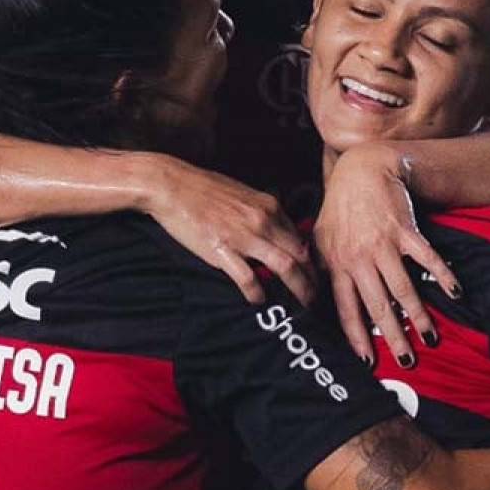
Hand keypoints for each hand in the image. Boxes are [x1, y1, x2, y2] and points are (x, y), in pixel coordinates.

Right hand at [140, 154, 315, 305]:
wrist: (172, 186)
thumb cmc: (204, 188)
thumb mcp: (243, 194)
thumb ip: (261, 212)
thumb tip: (275, 229)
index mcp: (269, 206)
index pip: (300, 237)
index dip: (310, 259)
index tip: (313, 273)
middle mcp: (262, 221)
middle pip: (300, 254)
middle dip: (312, 278)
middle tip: (316, 296)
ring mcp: (244, 237)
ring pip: (284, 267)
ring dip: (298, 288)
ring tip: (303, 304)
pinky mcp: (223, 251)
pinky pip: (248, 278)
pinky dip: (257, 293)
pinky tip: (259, 300)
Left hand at [313, 144, 460, 366]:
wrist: (362, 169)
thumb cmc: (340, 206)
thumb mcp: (320, 238)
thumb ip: (320, 269)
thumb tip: (314, 300)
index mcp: (337, 264)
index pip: (346, 309)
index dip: (357, 337)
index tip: (368, 361)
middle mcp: (359, 258)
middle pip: (378, 306)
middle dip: (393, 337)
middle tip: (407, 361)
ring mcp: (383, 244)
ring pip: (402, 288)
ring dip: (418, 316)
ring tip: (430, 337)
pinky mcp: (405, 230)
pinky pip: (427, 258)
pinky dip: (443, 275)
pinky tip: (455, 292)